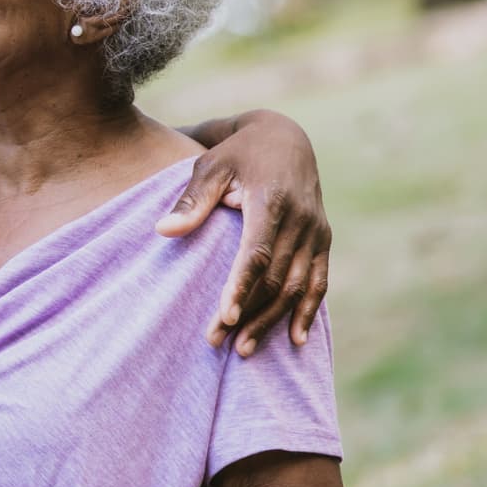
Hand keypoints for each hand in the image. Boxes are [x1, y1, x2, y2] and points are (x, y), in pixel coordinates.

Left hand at [156, 109, 330, 355]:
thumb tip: (163, 231)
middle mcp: (301, 220)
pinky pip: (319, 282)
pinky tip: (294, 339)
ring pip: (297, 287)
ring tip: (243, 350)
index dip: (241, 287)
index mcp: (272, 202)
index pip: (257, 253)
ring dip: (272, 321)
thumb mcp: (210, 167)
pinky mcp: (323, 239)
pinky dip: (308, 311)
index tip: (223, 317)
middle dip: (248, 313)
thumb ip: (191, 200)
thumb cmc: (237, 153)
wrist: (285, 137)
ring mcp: (316, 231)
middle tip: (216, 341)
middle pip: (276, 278)